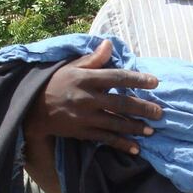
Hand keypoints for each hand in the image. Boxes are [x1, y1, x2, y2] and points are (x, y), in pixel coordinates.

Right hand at [25, 39, 162, 153]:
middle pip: (121, 103)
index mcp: (86, 78)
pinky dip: (121, 144)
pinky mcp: (82, 132)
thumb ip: (93, 58)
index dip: (137, 79)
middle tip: (160, 112)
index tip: (155, 82)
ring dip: (135, 128)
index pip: (117, 77)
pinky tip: (135, 148)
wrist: (33, 108)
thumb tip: (110, 44)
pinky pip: (105, 139)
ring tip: (151, 131)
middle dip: (143, 108)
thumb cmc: (56, 82)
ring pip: (116, 123)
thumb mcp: (72, 66)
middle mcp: (87, 98)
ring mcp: (85, 117)